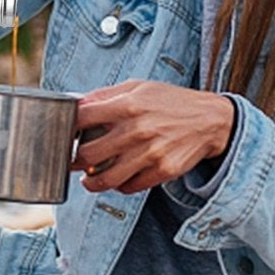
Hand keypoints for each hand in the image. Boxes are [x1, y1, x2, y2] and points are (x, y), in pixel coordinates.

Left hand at [72, 81, 235, 193]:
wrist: (210, 120)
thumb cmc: (171, 102)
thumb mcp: (138, 87)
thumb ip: (106, 96)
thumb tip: (77, 104)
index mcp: (128, 105)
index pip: (81, 118)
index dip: (66, 127)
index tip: (63, 133)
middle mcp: (137, 130)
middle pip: (87, 154)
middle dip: (73, 160)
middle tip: (72, 161)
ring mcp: (150, 153)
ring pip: (105, 179)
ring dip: (90, 182)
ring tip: (88, 179)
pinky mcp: (163, 171)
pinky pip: (129, 187)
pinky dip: (119, 186)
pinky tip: (118, 178)